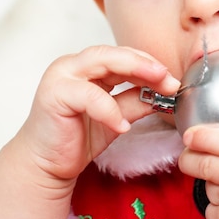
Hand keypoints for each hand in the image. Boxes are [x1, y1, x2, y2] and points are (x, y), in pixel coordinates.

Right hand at [18, 45, 179, 185]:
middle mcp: (73, 65)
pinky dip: (110, 110)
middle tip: (169, 77)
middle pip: (114, 53)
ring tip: (158, 87)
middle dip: (145, 63)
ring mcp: (61, 76)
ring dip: (135, 72)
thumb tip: (167, 93)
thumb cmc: (77, 137)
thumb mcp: (117, 117)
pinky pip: (89, 96)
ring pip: (102, 61)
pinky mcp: (54, 94)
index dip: (150, 65)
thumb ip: (137, 102)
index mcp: (88, 67)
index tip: (172, 79)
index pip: (123, 56)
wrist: (46, 165)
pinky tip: (123, 126)